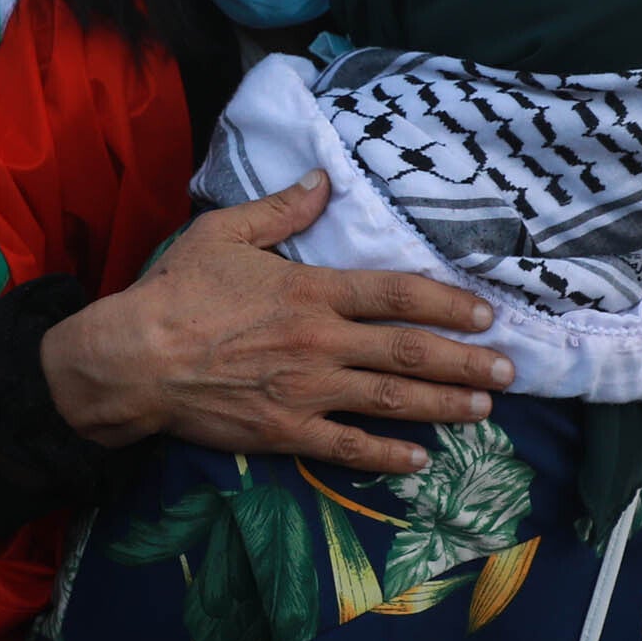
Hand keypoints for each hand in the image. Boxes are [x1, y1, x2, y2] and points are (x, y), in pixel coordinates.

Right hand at [39, 173, 511, 475]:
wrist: (132, 359)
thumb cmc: (176, 292)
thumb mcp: (224, 232)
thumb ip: (281, 208)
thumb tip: (324, 180)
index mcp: (311, 290)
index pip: (398, 294)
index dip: (449, 302)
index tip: (486, 313)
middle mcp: (320, 341)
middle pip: (409, 351)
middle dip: (466, 361)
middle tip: (508, 371)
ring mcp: (307, 391)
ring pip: (391, 400)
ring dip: (443, 405)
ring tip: (482, 409)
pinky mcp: (285, 431)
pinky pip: (347, 448)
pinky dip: (387, 456)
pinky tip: (420, 460)